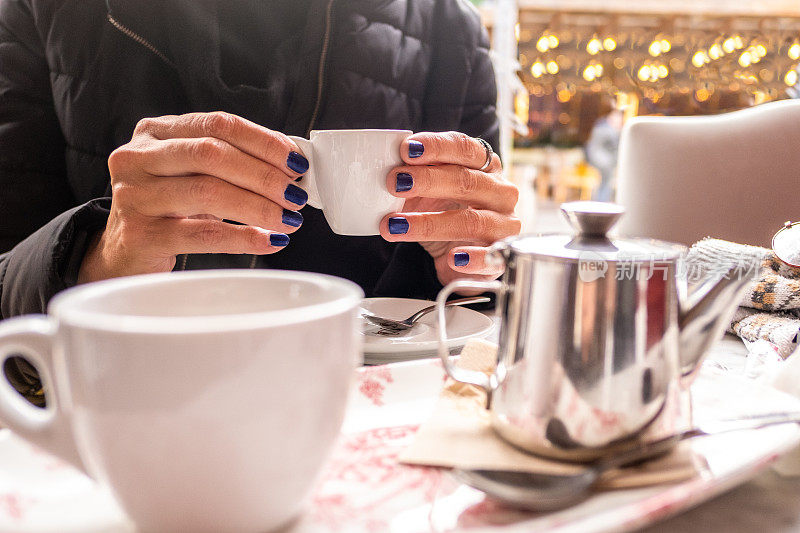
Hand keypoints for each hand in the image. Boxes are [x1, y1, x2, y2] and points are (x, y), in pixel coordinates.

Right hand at [78, 112, 309, 282]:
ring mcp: (134, 195)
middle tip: (296, 195)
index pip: (217, 124)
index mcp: (155, 132)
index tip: (296, 161)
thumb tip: (291, 166)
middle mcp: (138, 157)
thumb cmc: (168, 209)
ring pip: (208, 192)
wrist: (124, 253)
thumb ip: (231, 162)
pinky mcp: (140, 234)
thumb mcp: (192, 175)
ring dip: (258, 207)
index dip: (262, 141)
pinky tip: (269, 241)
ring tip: (289, 219)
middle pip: (212, 155)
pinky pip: (202, 235)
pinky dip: (242, 238)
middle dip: (264, 176)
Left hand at [379, 132, 520, 285]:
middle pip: (467, 181)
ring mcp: (504, 224)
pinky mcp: (501, 255)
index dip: (436, 147)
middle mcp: (500, 192)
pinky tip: (451, 258)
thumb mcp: (426, 192)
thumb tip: (388, 172)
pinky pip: (489, 256)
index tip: (407, 150)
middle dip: (428, 180)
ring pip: (471, 221)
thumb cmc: (445, 213)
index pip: (465, 149)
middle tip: (394, 183)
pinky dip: (471, 258)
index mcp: (485, 166)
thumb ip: (413, 179)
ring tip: (396, 226)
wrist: (457, 256)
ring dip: (429, 224)